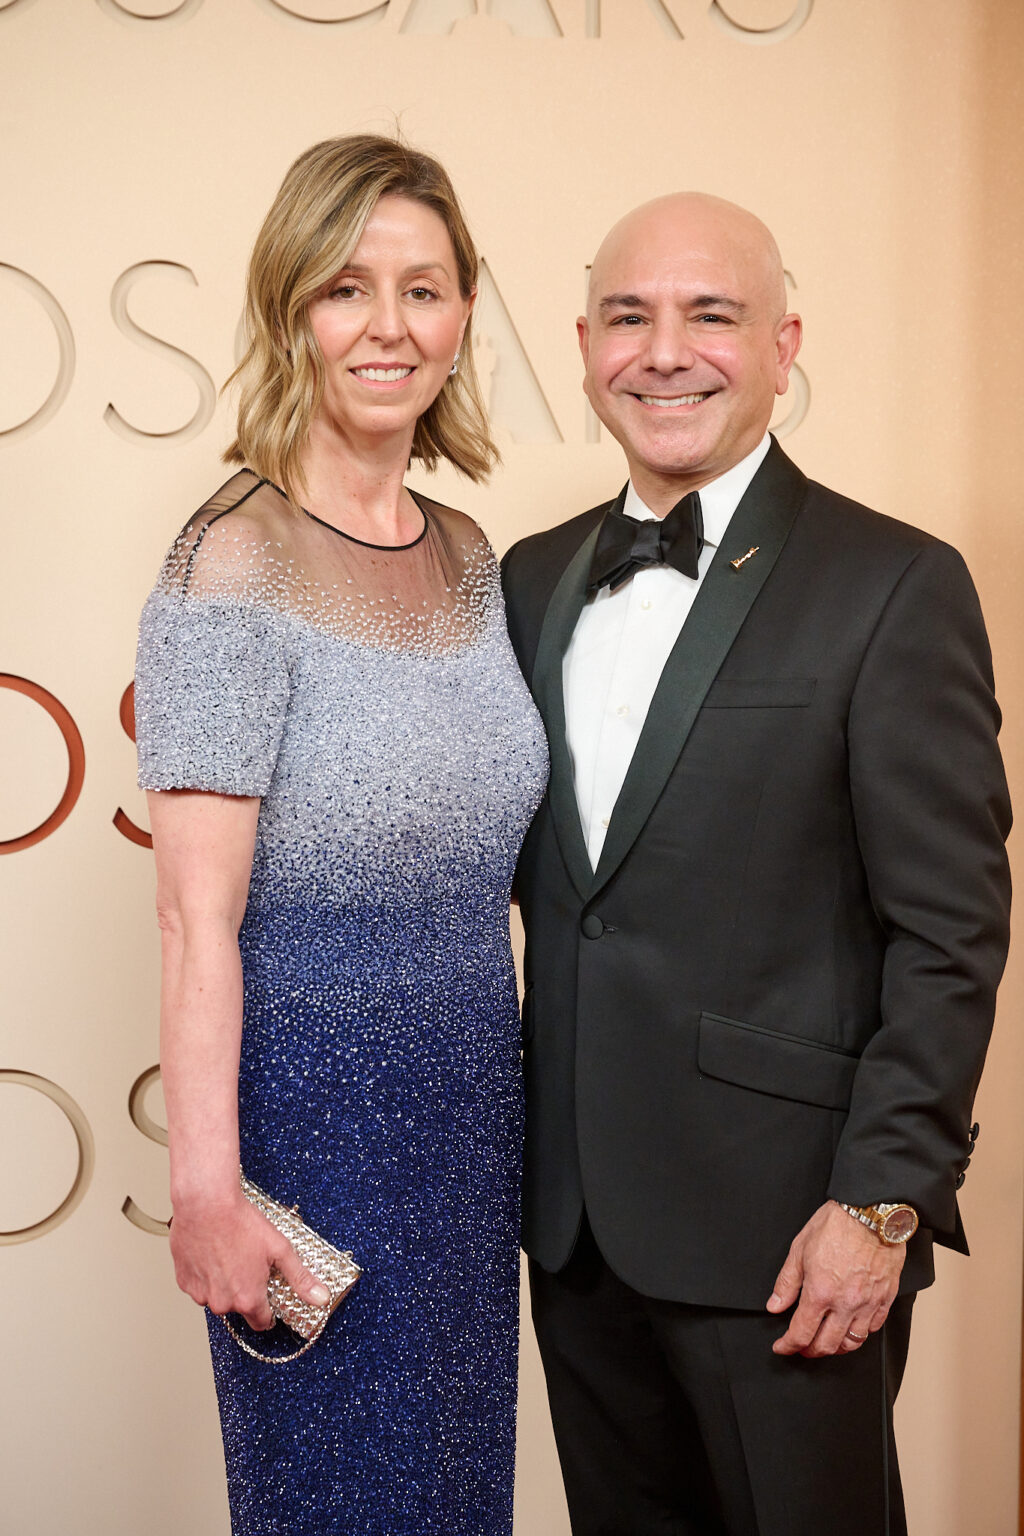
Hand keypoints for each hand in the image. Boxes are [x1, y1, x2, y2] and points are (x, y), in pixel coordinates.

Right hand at [169, 1191, 329, 1330]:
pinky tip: (213, 1254)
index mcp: (247, 1298)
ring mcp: (200, 1293)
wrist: (206, 1203)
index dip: (268, 1312)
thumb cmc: (240, 1222)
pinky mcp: (184, 1281)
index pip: (261, 1322)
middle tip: (249, 1265)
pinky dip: (205, 1275)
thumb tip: (320, 1297)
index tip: (269, 1301)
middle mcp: (222, 1302)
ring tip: (230, 1255)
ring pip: (217, 1296)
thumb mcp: (280, 1249)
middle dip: (245, 1290)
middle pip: (238, 1306)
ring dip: (224, 1283)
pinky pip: (199, 1285)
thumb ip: (300, 1278)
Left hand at [766, 1200, 904, 1358]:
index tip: (782, 1346)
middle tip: (802, 1347)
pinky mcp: (886, 1298)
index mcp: (820, 1292)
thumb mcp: (799, 1249)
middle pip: (827, 1345)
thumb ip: (786, 1282)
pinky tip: (851, 1327)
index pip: (801, 1333)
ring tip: (827, 1342)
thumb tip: (775, 1305)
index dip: (788, 1345)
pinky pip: (873, 1328)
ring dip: (836, 1348)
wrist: (871, 1212)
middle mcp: (845, 1303)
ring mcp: (868, 1303)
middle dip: (810, 1351)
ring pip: (852, 1342)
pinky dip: (860, 1333)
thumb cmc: (836, 1225)